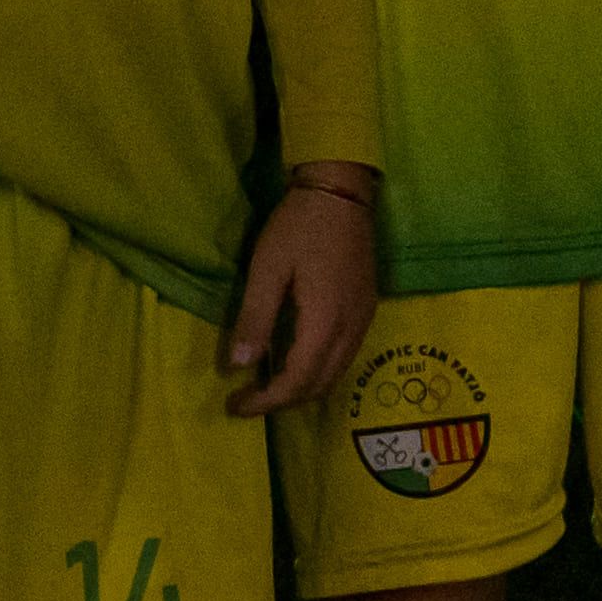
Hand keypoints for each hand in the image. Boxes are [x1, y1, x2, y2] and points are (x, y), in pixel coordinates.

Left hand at [229, 180, 382, 413]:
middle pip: (321, 385)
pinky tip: (293, 360)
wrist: (342, 193)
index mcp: (326, 322)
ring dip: (302, 387)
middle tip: (245, 400)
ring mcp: (364, 320)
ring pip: (336, 373)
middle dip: (283, 400)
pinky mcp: (366, 310)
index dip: (266, 400)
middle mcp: (352, 329)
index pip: (298, 380)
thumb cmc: (298, 227)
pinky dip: (318, 370)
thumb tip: (236, 366)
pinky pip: (344, 356)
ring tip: (264, 386)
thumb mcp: (266, 269)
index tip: (234, 406)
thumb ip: (254, 319)